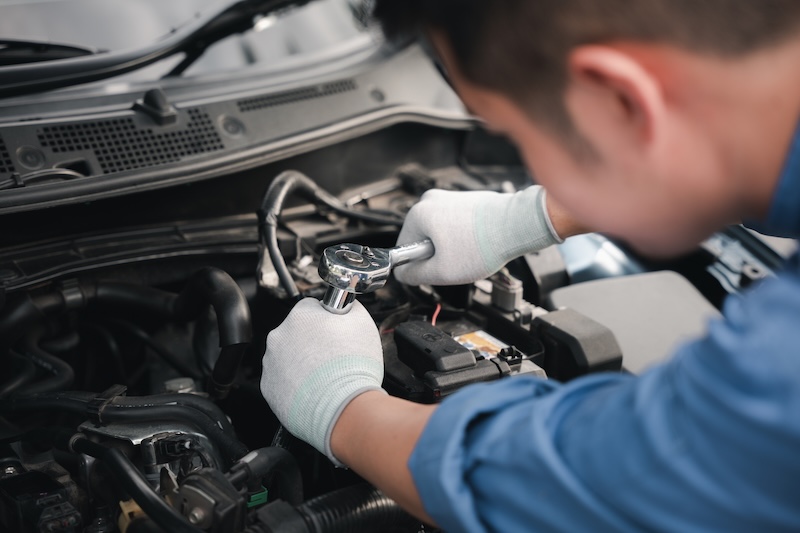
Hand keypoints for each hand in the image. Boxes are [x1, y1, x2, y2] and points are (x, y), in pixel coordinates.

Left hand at [260, 298, 383, 463]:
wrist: (345, 409)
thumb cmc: (354, 368)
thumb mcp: (363, 323)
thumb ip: (349, 307)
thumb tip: (344, 305)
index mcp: (301, 315)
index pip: (312, 308)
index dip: (328, 320)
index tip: (336, 333)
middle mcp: (279, 335)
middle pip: (297, 332)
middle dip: (312, 342)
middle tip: (333, 357)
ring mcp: (271, 362)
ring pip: (288, 356)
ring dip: (303, 362)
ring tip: (325, 376)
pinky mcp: (268, 387)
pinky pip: (282, 379)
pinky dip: (295, 383)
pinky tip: (314, 389)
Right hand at [393, 186, 562, 285]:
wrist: (517, 225)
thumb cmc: (483, 245)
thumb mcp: (441, 271)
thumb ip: (414, 275)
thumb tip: (402, 275)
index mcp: (418, 214)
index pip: (402, 248)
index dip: (417, 265)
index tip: (435, 269)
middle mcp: (431, 200)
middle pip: (422, 239)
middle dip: (436, 254)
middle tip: (455, 262)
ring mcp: (449, 198)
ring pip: (440, 233)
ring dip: (451, 247)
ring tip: (470, 252)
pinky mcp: (465, 200)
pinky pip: (455, 225)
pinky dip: (464, 237)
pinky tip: (477, 243)